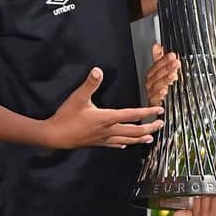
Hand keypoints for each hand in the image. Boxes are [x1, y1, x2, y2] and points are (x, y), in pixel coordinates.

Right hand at [45, 67, 163, 148]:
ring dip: (140, 138)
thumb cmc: (65, 117)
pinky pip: (114, 144)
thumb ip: (89, 84)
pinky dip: (123, 144)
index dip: (147, 112)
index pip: (132, 115)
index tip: (159, 111)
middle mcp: (108, 130)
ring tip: (150, 138)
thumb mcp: (77, 98)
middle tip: (161, 124)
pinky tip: (125, 144)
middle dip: (149, 128)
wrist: (53, 136)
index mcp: (106, 118)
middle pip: (134, 131)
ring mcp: (103, 138)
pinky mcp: (96, 143)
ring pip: (126, 140)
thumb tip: (98, 70)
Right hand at [145, 43, 179, 104]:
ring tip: (173, 74)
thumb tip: (157, 45)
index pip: (156, 65)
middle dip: (166, 68)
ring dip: (165, 79)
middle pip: (156, 74)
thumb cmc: (159, 85)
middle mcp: (150, 83)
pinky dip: (159, 94)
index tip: (172, 55)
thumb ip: (159, 58)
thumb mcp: (161, 70)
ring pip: (156, 85)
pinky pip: (155, 98)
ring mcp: (151, 93)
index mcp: (152, 74)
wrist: (157, 103)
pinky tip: (165, 90)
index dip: (164, 60)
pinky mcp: (154, 102)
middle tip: (176, 62)